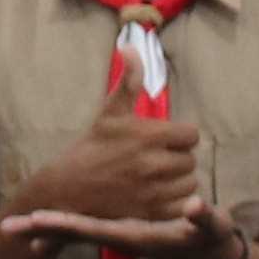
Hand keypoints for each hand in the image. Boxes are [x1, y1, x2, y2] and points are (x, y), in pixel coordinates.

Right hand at [0, 94, 213, 258]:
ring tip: (156, 180)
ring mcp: (154, 191)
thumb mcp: (109, 113)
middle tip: (155, 161)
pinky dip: (174, 203)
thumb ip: (129, 80)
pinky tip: (155, 197)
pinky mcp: (152, 214)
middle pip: (190, 160)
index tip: (162, 142)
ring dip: (177, 182)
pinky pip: (181, 205)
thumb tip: (132, 45)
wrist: (67, 191)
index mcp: (148, 135)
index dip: (178, 137)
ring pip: (189, 183)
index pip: (191, 135)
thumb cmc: (89, 149)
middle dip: (176, 159)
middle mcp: (155, 163)